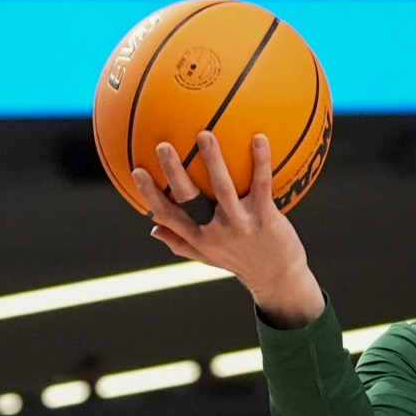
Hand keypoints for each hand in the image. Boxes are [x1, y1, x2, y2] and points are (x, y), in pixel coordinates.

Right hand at [133, 130, 326, 326]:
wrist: (279, 281)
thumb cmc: (242, 262)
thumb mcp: (209, 257)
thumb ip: (182, 243)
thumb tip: (153, 229)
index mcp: (199, 238)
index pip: (168, 215)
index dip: (150, 194)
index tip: (136, 170)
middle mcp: (216, 231)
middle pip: (189, 198)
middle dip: (174, 172)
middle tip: (162, 146)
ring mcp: (241, 224)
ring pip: (223, 188)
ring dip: (213, 161)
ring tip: (204, 135)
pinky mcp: (266, 219)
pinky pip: (262, 185)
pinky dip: (261, 161)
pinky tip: (258, 138)